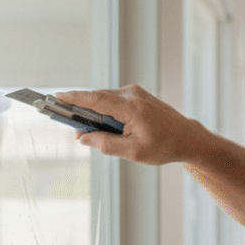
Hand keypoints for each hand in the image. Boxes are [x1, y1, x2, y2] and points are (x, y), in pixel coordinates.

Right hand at [54, 85, 205, 165]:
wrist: (188, 138)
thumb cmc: (164, 146)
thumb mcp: (134, 152)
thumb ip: (106, 144)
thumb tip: (84, 138)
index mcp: (132, 108)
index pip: (96, 99)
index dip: (74, 98)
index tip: (56, 97)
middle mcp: (132, 95)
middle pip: (97, 99)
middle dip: (82, 113)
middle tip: (76, 132)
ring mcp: (135, 93)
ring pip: (104, 100)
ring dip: (96, 115)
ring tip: (95, 135)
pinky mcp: (136, 95)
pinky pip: (113, 101)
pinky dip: (106, 113)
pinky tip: (109, 129)